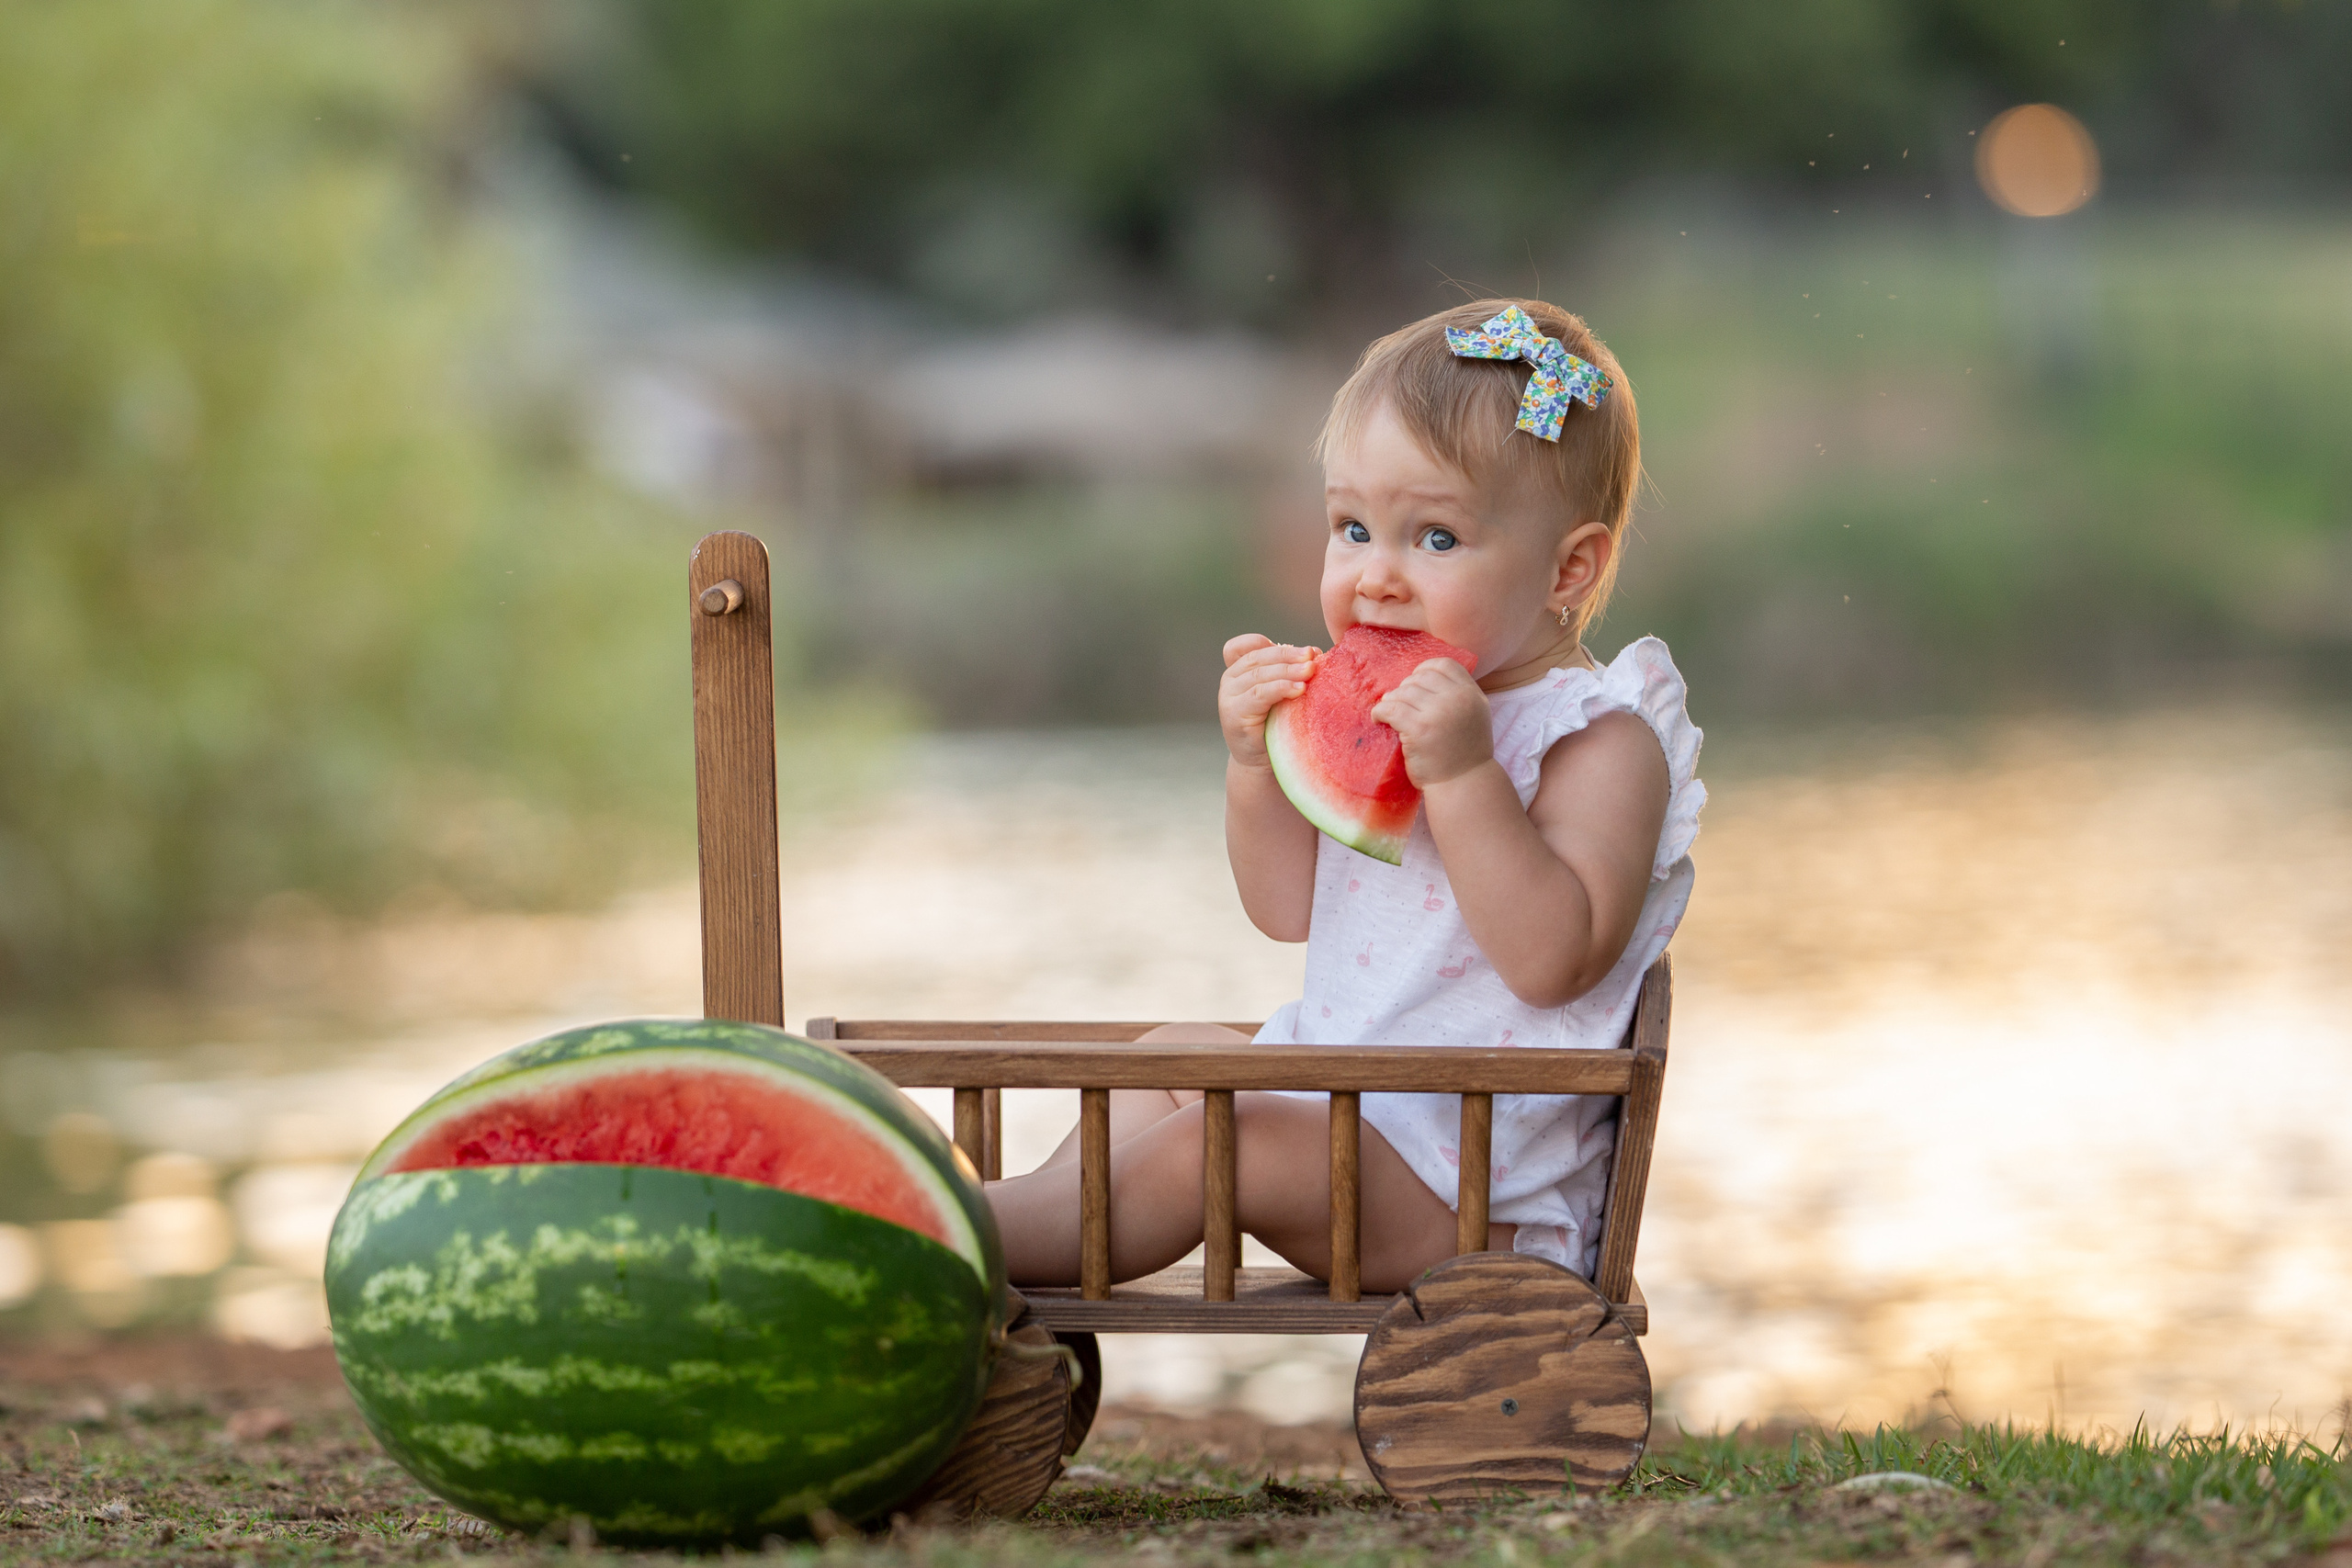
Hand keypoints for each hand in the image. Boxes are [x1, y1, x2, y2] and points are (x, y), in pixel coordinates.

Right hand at [1219, 634, 1318, 769]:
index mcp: (1238, 670)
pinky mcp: (1233, 715)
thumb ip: (1287, 671)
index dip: (1268, 643)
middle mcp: (1229, 680)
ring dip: (1288, 671)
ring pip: (1259, 675)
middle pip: (1258, 658)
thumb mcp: (1281, 693)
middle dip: (1288, 655)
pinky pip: (1259, 695)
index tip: (1301, 650)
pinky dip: (1280, 688)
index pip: (1244, 646)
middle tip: (1313, 656)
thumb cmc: (1277, 724)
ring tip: (1311, 670)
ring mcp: (1228, 697)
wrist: (1263, 763)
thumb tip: (1314, 651)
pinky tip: (1299, 689)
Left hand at [1370, 657, 1491, 786]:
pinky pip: (1390, 708)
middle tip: (1400, 705)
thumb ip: (1457, 696)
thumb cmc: (1464, 754)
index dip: (1424, 670)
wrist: (1463, 784)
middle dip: (1406, 689)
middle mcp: (1458, 699)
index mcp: (1472, 694)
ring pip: (1402, 691)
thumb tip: (1421, 678)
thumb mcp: (1473, 716)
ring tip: (1390, 714)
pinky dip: (1380, 712)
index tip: (1414, 684)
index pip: (1444, 665)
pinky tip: (1379, 719)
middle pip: (1420, 677)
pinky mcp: (1419, 728)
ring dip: (1391, 701)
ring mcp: (1438, 713)